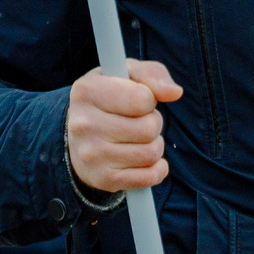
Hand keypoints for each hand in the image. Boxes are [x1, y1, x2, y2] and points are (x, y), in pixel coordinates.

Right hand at [67, 60, 182, 194]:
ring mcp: (91, 155)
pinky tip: (146, 160)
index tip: (138, 100)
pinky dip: (157, 169)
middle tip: (140, 121)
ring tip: (139, 139)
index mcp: (86, 91)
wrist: (79, 137)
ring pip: (151, 153)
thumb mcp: (126, 74)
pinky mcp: (102, 179)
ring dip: (155, 145)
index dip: (149, 99)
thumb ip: (152, 74)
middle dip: (154, 123)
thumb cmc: (110, 97)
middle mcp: (83, 124)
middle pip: (149, 128)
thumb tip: (174, 93)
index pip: (142, 99)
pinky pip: (149, 177)